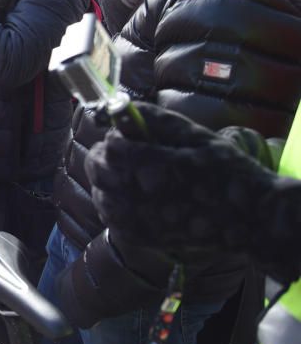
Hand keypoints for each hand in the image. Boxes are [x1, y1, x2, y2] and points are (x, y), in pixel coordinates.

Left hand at [85, 102, 277, 257]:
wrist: (247, 218)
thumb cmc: (225, 170)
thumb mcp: (196, 135)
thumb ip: (157, 120)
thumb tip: (124, 106)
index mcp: (158, 167)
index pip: (112, 147)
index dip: (114, 136)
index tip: (123, 133)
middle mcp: (143, 196)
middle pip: (98, 170)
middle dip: (103, 154)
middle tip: (117, 148)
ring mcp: (140, 220)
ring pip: (100, 194)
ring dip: (104, 178)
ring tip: (122, 170)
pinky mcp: (142, 236)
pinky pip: (110, 216)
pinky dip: (110, 202)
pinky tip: (125, 194)